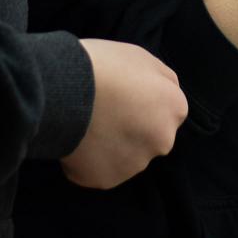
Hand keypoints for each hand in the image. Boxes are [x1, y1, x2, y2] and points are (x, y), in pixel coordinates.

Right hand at [60, 39, 187, 189]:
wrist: (63, 89)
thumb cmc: (102, 65)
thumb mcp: (142, 57)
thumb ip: (161, 80)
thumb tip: (164, 94)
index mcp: (174, 108)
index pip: (166, 111)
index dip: (142, 102)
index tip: (121, 95)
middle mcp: (163, 141)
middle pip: (149, 138)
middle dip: (131, 129)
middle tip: (103, 111)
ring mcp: (135, 164)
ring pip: (124, 157)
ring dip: (110, 146)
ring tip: (85, 124)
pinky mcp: (106, 180)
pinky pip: (98, 170)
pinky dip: (88, 160)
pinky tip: (75, 140)